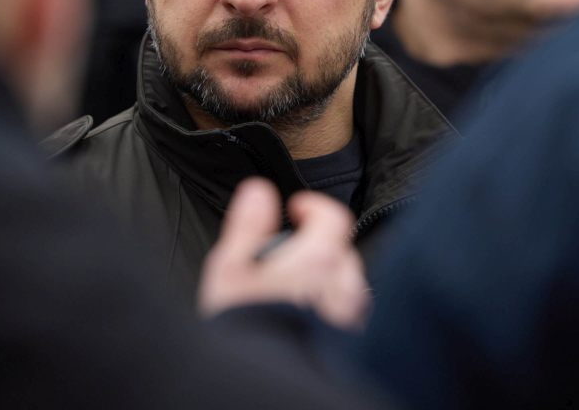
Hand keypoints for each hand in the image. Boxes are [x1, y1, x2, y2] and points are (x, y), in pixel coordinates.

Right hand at [197, 177, 369, 329]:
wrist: (253, 386)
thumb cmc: (241, 327)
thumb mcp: (230, 269)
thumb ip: (248, 225)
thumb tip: (259, 191)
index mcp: (318, 261)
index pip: (333, 217)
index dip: (314, 207)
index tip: (296, 210)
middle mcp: (343, 288)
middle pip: (342, 251)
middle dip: (319, 245)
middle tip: (291, 254)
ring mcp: (349, 318)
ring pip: (349, 285)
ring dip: (328, 278)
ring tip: (298, 289)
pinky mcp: (349, 343)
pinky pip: (349, 315)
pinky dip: (334, 308)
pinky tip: (309, 318)